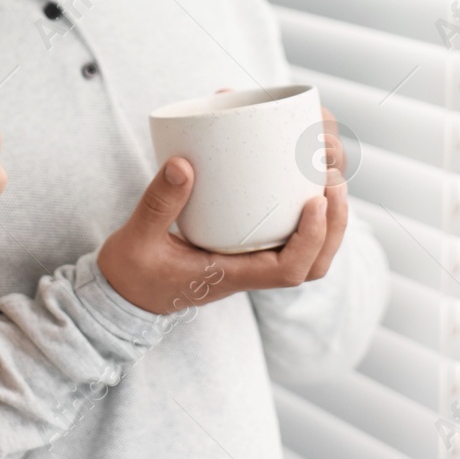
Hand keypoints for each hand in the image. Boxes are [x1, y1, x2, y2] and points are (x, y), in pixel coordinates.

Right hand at [95, 105, 350, 314]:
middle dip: (334, 221)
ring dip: (329, 213)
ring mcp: (250, 258)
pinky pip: (287, 231)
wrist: (124, 294)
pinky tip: (300, 169)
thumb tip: (184, 164)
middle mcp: (250, 270)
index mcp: (232, 276)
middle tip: (333, 175)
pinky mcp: (243, 243)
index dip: (311, 239)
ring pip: (309, 248)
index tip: (314, 202)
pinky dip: (304, 205)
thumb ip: (159, 203)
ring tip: (329, 169)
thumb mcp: (137, 239)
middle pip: (314, 262)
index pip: (289, 271)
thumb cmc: (133, 274)